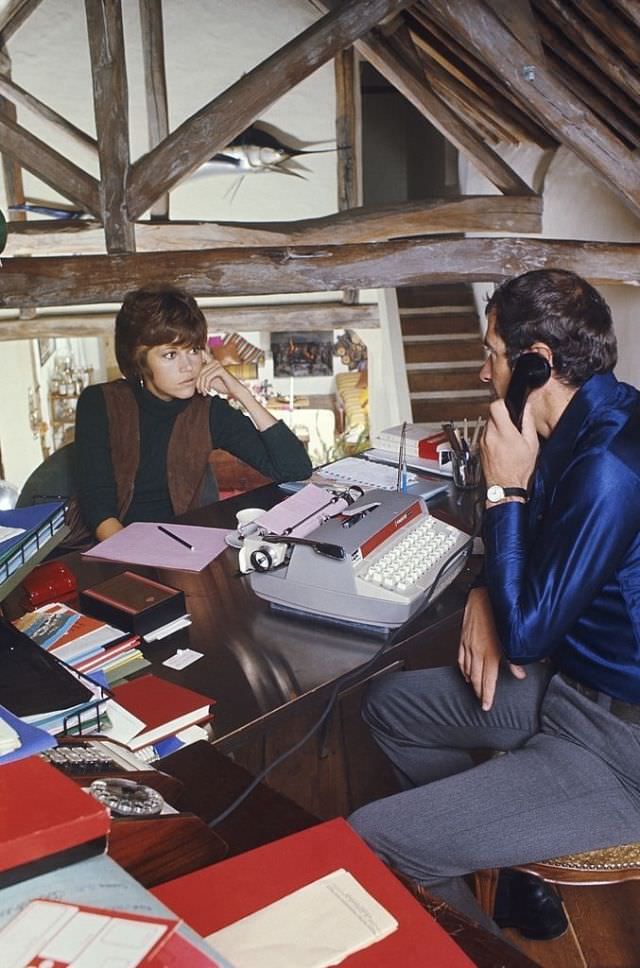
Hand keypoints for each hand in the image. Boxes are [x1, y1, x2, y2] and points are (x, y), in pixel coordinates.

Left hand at [196, 356, 243, 398]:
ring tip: (204, 393)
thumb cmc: (223, 386)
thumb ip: (202, 378)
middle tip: (200, 392)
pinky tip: (208, 390)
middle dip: (198, 383)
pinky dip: (206, 385)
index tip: (197, 387)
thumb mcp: (210, 381)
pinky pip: (208, 377)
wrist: (235, 390)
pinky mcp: (220, 369)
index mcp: (212, 363)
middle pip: (200, 372)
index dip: (196, 375)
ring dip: (202, 386)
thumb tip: (192, 378)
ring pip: (203, 375)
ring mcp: (217, 365)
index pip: (199, 367)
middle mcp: (214, 361)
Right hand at [458, 587, 525, 709]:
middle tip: (481, 702)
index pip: (488, 680)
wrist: (483, 595)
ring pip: (467, 670)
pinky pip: (460, 658)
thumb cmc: (499, 613)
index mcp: (490, 652)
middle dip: (478, 692)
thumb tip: (520, 673)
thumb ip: (515, 658)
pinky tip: (465, 672)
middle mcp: (477, 650)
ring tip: (474, 690)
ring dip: (470, 682)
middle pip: (476, 678)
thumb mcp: (512, 637)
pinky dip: (463, 669)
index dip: (487, 695)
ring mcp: (468, 644)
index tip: (486, 706)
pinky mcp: (463, 637)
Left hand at [481, 397, 538, 490]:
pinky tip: (503, 445)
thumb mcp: (532, 445)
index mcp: (504, 432)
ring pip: (488, 424)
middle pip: (492, 414)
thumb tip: (527, 408)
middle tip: (512, 423)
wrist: (505, 488)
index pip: (495, 405)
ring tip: (509, 436)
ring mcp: (483, 442)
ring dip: (498, 426)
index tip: (508, 403)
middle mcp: (490, 435)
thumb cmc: (518, 471)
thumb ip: (528, 423)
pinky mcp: (480, 448)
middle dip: (502, 415)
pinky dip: (493, 435)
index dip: (502, 401)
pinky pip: (486, 434)